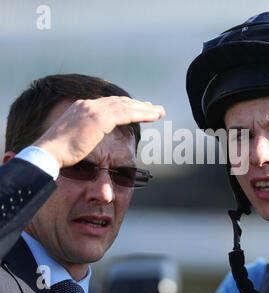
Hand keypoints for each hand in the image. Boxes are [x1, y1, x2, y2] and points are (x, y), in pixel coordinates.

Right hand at [33, 96, 164, 167]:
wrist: (48, 153)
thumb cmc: (59, 152)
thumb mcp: (74, 138)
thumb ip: (86, 133)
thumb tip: (91, 138)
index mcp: (81, 107)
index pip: (109, 103)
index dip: (126, 105)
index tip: (139, 109)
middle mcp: (88, 105)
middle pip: (120, 102)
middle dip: (138, 105)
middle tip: (153, 108)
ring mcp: (93, 110)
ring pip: (126, 106)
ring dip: (145, 109)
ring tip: (159, 112)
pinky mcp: (99, 119)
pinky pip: (126, 113)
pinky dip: (141, 114)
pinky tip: (153, 116)